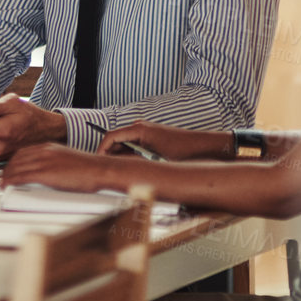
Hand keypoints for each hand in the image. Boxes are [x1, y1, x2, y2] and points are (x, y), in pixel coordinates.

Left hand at [3, 144, 120, 191]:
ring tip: (2, 183)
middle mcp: (43, 151)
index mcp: (48, 147)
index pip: (22, 152)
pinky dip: (11, 180)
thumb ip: (52, 162)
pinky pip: (22, 176)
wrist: (99, 169)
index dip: (12, 162)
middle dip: (6, 169)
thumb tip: (43, 172)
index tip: (8, 169)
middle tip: (1, 178)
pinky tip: (6, 185)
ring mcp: (44, 161)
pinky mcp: (46, 173)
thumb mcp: (65, 159)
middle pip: (16, 158)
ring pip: (16, 166)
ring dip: (6, 175)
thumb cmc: (87, 168)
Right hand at [97, 123, 228, 161]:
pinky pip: (134, 146)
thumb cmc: (182, 152)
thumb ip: (134, 162)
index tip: (97, 162)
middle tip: (105, 171)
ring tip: (118, 172)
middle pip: (115, 140)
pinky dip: (129, 156)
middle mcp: (140, 128)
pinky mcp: (151, 139)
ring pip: (124, 145)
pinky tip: (132, 168)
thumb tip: (117, 167)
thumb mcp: (156, 161)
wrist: (203, 147)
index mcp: (139, 129)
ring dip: (120, 157)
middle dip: (109, 155)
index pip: (110, 136)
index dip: (101, 149)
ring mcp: (146, 132)